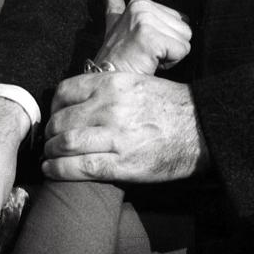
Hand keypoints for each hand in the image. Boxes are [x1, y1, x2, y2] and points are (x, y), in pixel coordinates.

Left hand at [44, 72, 208, 181]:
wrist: (205, 129)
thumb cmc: (171, 106)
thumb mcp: (137, 83)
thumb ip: (107, 89)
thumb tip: (79, 100)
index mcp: (113, 83)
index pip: (65, 91)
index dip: (54, 107)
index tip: (54, 116)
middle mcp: (110, 107)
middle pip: (61, 120)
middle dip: (49, 133)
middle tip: (49, 140)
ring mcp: (115, 136)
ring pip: (66, 143)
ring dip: (51, 152)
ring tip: (49, 157)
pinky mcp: (122, 164)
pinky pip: (80, 167)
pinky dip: (59, 170)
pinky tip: (51, 170)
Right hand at [95, 0, 191, 74]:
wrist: (106, 79)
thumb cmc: (115, 58)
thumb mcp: (114, 27)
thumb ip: (115, 7)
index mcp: (139, 2)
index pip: (179, 19)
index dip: (165, 38)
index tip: (143, 45)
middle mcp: (142, 7)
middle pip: (185, 29)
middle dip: (169, 47)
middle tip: (145, 54)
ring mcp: (145, 22)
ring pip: (185, 40)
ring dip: (170, 56)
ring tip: (147, 58)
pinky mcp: (151, 38)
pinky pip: (182, 51)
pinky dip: (170, 63)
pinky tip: (149, 63)